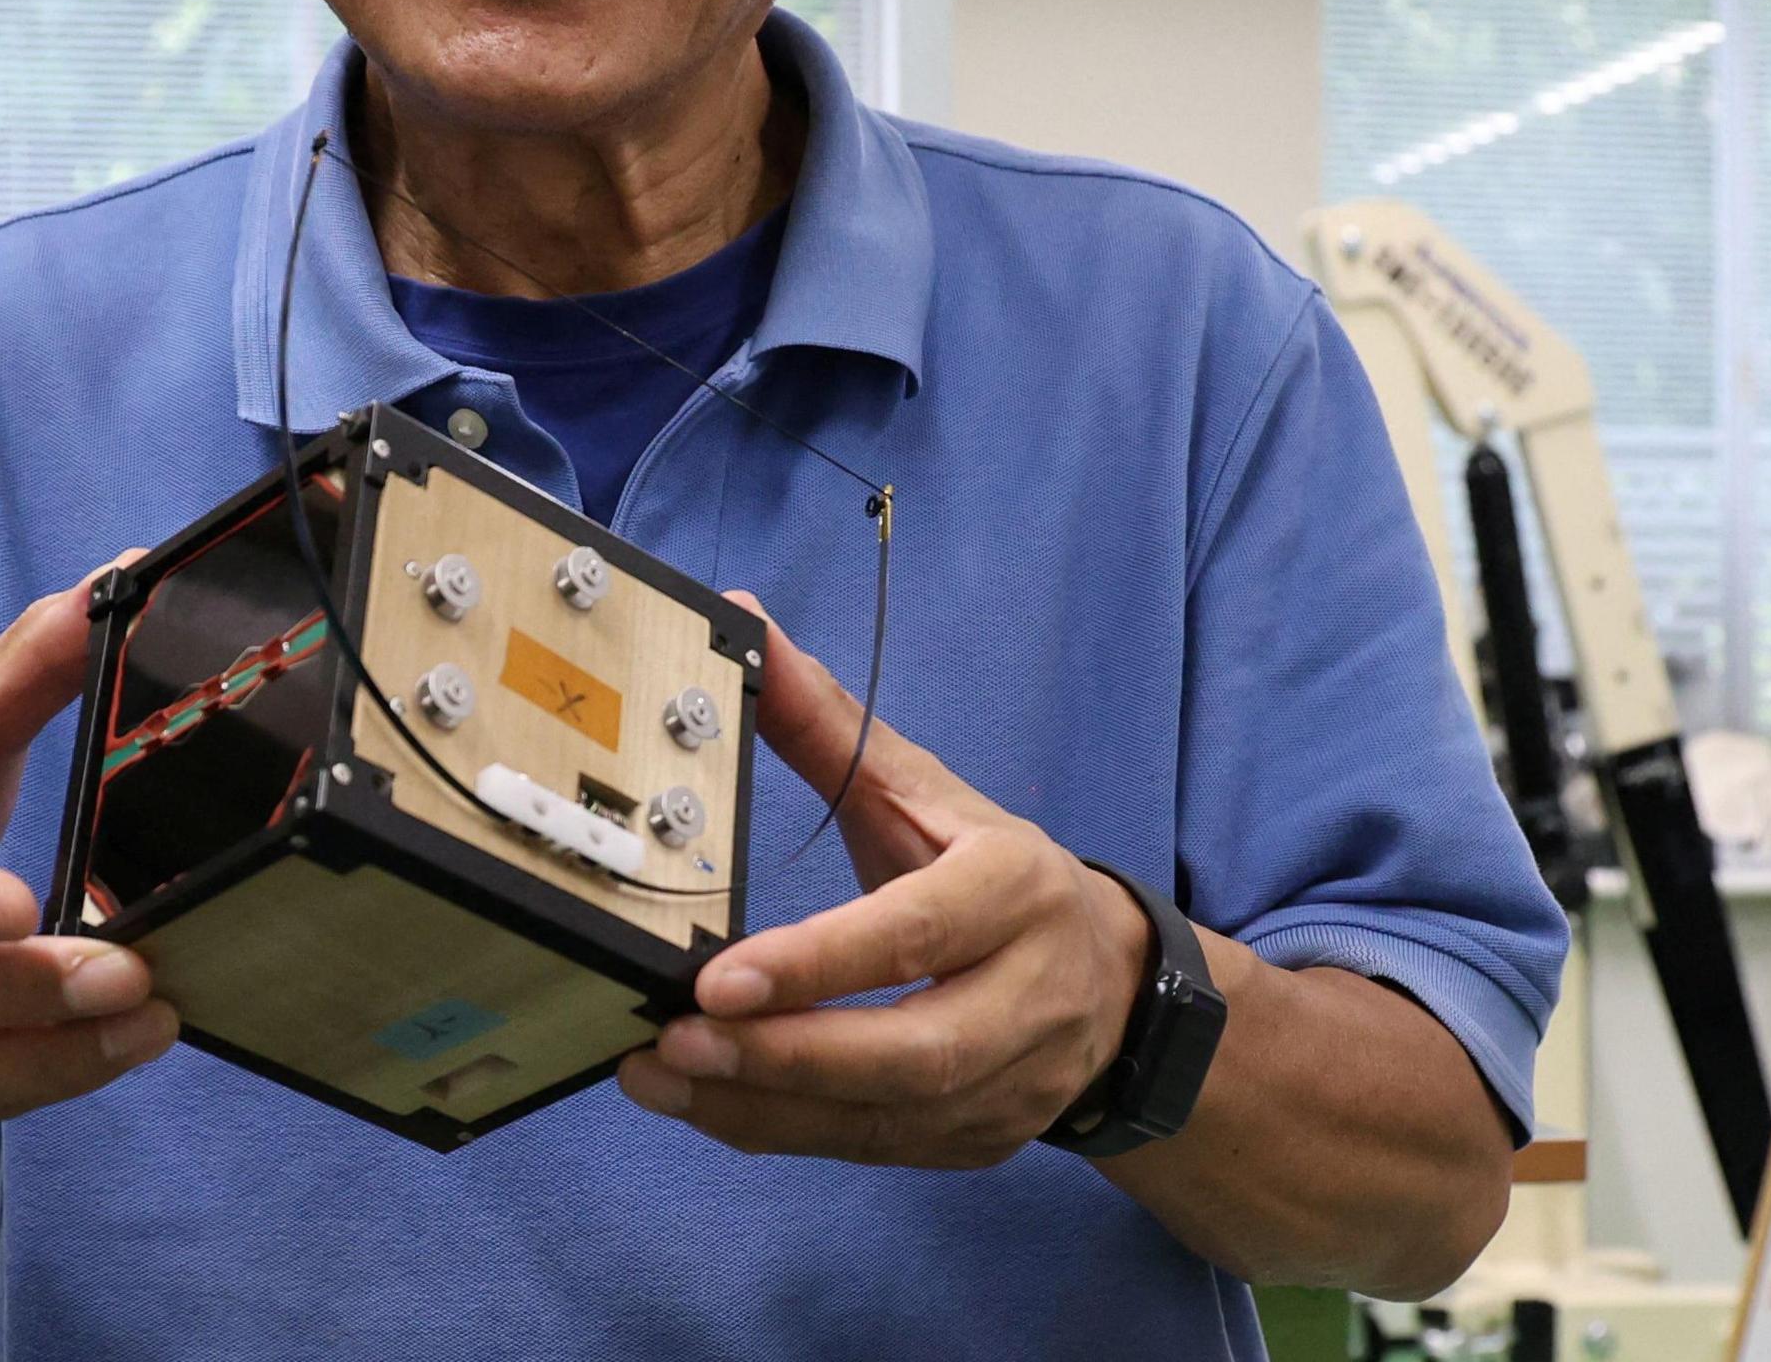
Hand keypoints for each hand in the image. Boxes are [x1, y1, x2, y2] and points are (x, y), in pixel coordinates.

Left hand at [616, 592, 1152, 1167]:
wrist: (1114, 986)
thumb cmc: (993, 876)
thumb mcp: (927, 791)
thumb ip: (829, 723)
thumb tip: (743, 620)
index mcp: (1019, 889)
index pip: (917, 932)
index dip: (820, 961)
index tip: (719, 975)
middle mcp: (1030, 994)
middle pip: (911, 1048)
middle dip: (784, 1056)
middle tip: (673, 1041)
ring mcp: (1011, 1083)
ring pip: (884, 1115)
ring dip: (762, 1105)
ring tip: (657, 1075)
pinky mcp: (978, 1143)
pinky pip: (869, 1149)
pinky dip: (779, 1130)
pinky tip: (702, 1104)